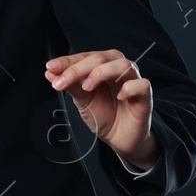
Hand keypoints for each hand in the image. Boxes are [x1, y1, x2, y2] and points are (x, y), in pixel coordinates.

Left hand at [43, 50, 158, 168]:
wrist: (119, 138)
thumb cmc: (103, 114)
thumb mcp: (82, 100)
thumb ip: (70, 85)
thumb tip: (49, 72)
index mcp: (102, 65)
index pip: (85, 57)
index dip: (67, 62)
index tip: (51, 68)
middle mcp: (118, 68)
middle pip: (101, 58)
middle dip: (78, 69)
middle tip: (63, 82)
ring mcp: (133, 81)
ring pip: (123, 65)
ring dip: (102, 73)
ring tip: (87, 87)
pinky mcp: (145, 96)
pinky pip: (142, 85)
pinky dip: (130, 88)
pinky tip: (119, 96)